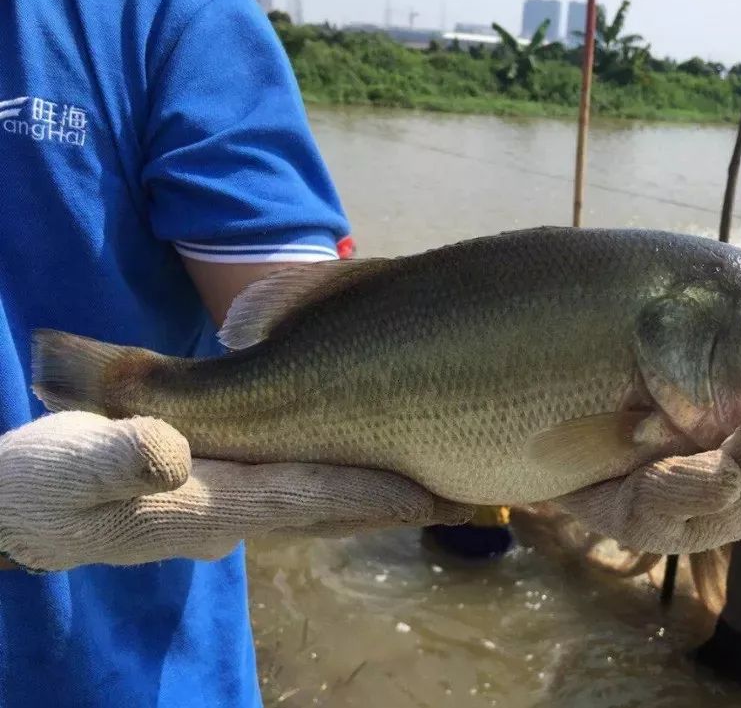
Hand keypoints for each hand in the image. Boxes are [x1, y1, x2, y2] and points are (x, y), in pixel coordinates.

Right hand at [0, 411, 471, 571]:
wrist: (17, 509)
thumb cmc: (42, 485)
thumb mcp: (67, 465)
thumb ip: (121, 459)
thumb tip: (174, 454)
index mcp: (212, 502)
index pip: (315, 498)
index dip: (379, 495)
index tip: (442, 495)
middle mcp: (235, 513)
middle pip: (336, 508)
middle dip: (399, 504)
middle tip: (468, 496)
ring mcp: (227, 510)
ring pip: (322, 504)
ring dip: (377, 496)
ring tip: (434, 487)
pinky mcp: (214, 499)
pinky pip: (294, 493)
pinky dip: (337, 484)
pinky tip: (358, 470)